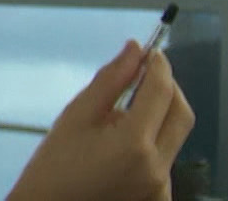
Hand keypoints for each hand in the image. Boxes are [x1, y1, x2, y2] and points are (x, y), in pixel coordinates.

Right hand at [6, 40, 194, 200]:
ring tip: (121, 117)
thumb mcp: (76, 115)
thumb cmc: (54, 165)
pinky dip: (151, 142)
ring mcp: (162, 185)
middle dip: (168, 89)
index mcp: (133, 143)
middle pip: (181, 114)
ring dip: (158, 116)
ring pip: (174, 136)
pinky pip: (166, 158)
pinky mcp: (161, 195)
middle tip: (146, 74)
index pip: (161, 92)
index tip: (151, 52)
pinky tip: (122, 146)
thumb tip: (134, 49)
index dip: (159, 66)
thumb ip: (109, 80)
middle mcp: (157, 166)